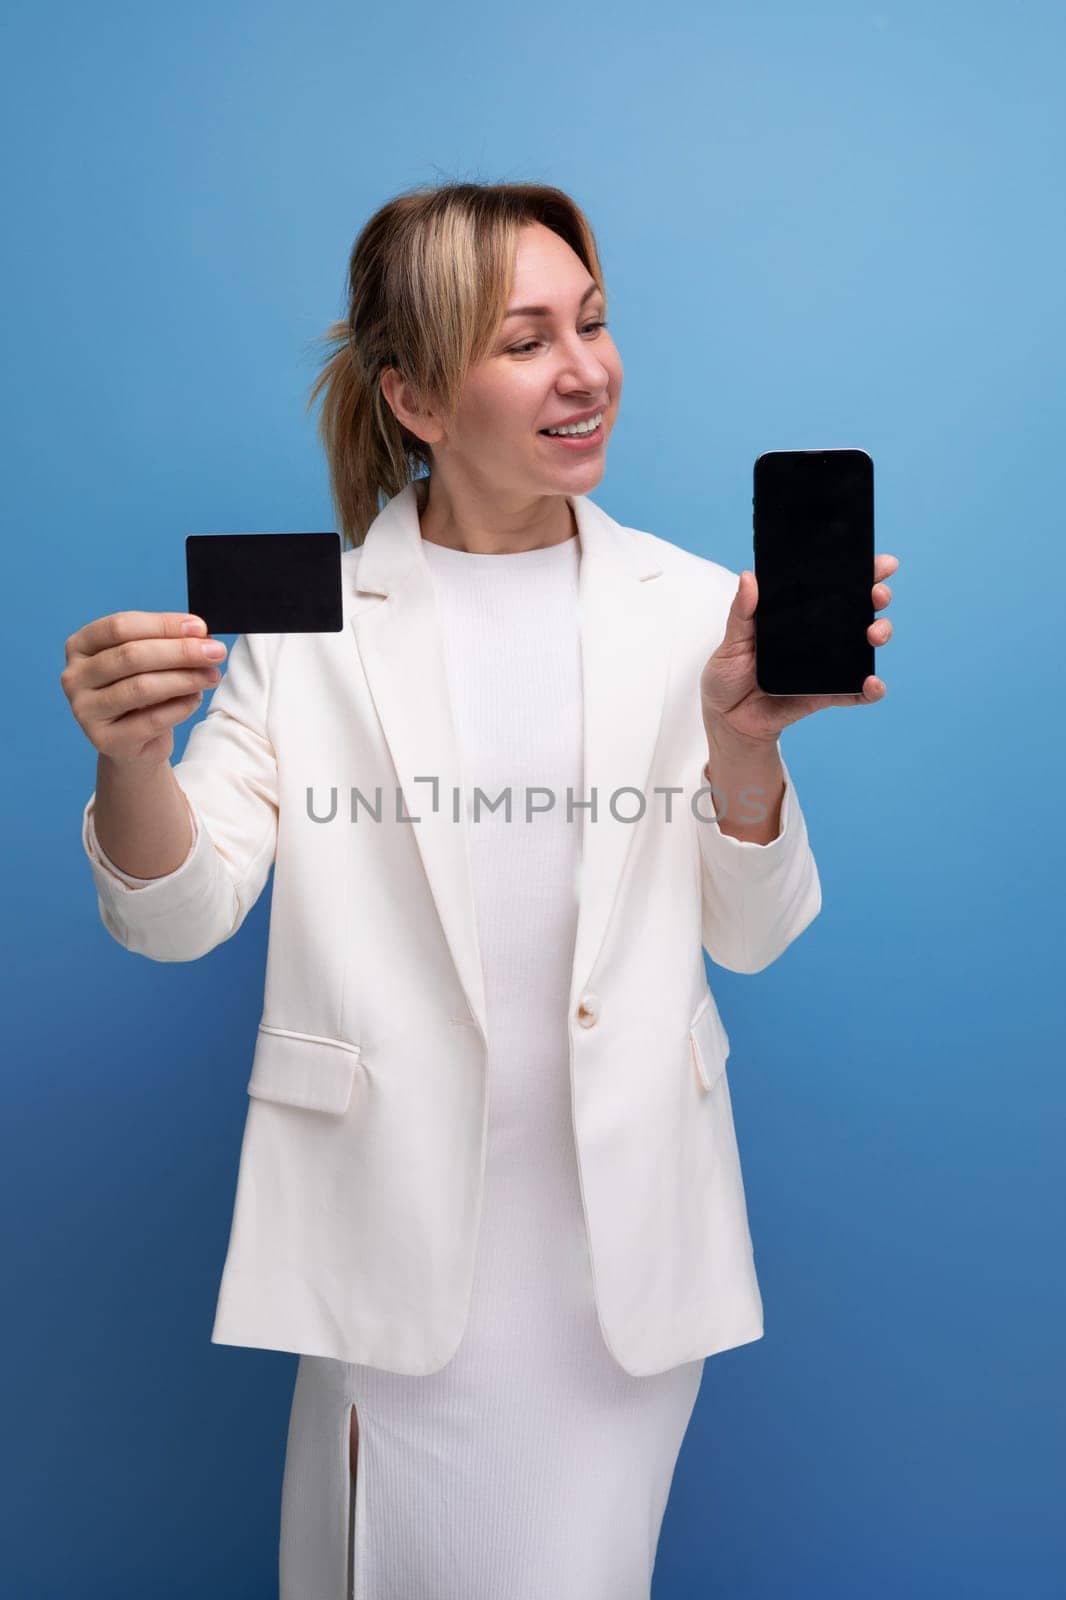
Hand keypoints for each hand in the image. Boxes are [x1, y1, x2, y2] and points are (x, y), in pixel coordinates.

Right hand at [60, 611, 227, 768]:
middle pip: (131, 655)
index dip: (163, 625)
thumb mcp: (149, 660)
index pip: (121, 626)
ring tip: (211, 675)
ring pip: (142, 687)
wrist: (133, 742)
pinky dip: (181, 707)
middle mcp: (74, 677)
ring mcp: (85, 710)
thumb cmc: (141, 692)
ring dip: (185, 679)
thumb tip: (201, 636)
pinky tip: (195, 698)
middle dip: (180, 651)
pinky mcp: (105, 740)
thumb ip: (166, 643)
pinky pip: (152, 719)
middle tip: (215, 652)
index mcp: (80, 646)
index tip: (201, 628)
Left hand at [700, 555, 898, 745]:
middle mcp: (817, 636)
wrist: (727, 720)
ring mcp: (825, 664)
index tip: (881, 564)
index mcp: (795, 616)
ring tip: (874, 634)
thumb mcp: (731, 641)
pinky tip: (873, 684)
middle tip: (877, 594)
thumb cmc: (728, 676)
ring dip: (879, 634)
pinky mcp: (825, 694)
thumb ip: (741, 612)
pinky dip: (869, 690)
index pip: (832, 588)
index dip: (858, 572)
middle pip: (856, 610)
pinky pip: (853, 692)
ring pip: (862, 645)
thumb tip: (749, 577)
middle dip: (875, 597)